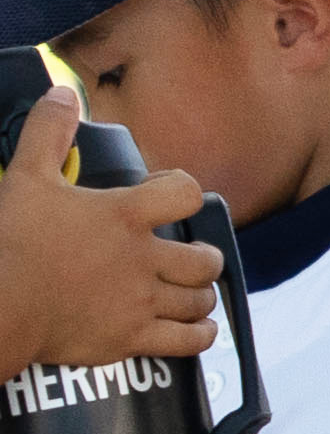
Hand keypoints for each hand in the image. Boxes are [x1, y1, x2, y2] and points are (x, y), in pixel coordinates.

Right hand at [0, 89, 221, 369]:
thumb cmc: (11, 242)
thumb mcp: (26, 178)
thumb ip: (48, 132)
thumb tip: (62, 93)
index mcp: (125, 216)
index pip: (188, 193)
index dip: (184, 191)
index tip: (168, 197)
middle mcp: (144, 259)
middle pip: (206, 257)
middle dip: (204, 256)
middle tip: (188, 256)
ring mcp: (141, 302)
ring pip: (201, 299)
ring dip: (200, 294)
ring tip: (189, 290)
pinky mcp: (131, 339)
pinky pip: (189, 341)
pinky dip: (200, 334)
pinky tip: (196, 328)